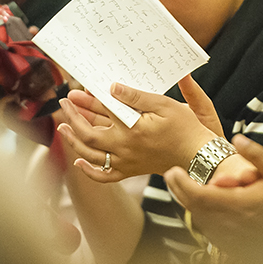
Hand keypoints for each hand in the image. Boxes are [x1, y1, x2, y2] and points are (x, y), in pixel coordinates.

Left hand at [55, 75, 222, 182]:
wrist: (199, 156)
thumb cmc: (186, 128)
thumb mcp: (164, 104)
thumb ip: (135, 97)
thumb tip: (111, 87)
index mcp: (132, 129)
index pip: (101, 112)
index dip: (85, 100)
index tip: (75, 91)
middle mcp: (125, 148)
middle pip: (88, 135)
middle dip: (73, 118)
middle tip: (64, 103)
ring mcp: (127, 162)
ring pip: (91, 155)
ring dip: (73, 141)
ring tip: (63, 127)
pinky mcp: (131, 171)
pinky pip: (105, 176)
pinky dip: (90, 170)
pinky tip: (79, 161)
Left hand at [164, 134, 262, 253]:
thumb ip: (257, 155)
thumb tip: (237, 138)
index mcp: (235, 205)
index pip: (196, 195)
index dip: (179, 183)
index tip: (172, 170)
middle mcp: (228, 224)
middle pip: (191, 208)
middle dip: (178, 190)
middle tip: (172, 175)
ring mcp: (229, 239)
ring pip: (198, 221)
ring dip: (188, 203)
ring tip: (184, 188)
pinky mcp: (233, 248)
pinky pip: (209, 231)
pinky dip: (201, 217)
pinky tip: (204, 207)